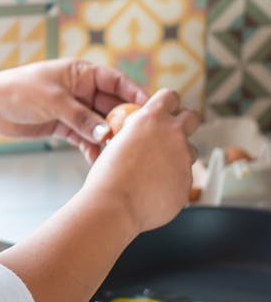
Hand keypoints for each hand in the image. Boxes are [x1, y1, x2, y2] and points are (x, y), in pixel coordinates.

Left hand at [0, 58, 148, 162]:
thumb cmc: (19, 91)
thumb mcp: (54, 101)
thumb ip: (81, 117)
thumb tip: (107, 134)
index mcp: (81, 73)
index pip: (116, 81)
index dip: (135, 94)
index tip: (151, 109)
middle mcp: (81, 90)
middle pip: (112, 106)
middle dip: (125, 122)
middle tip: (139, 139)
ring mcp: (74, 109)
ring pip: (100, 125)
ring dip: (109, 139)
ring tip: (121, 155)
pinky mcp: (64, 126)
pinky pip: (85, 138)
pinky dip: (92, 148)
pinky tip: (99, 162)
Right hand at [82, 88, 200, 233]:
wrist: (115, 205)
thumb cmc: (108, 175)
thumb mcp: (118, 142)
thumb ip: (137, 135)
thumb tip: (141, 137)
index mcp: (152, 118)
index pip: (170, 96)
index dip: (168, 103)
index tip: (166, 110)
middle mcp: (173, 134)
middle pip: (193, 117)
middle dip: (186, 122)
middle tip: (174, 133)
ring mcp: (183, 158)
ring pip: (191, 151)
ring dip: (179, 156)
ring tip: (156, 170)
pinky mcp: (188, 181)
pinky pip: (185, 177)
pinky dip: (173, 181)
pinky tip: (154, 189)